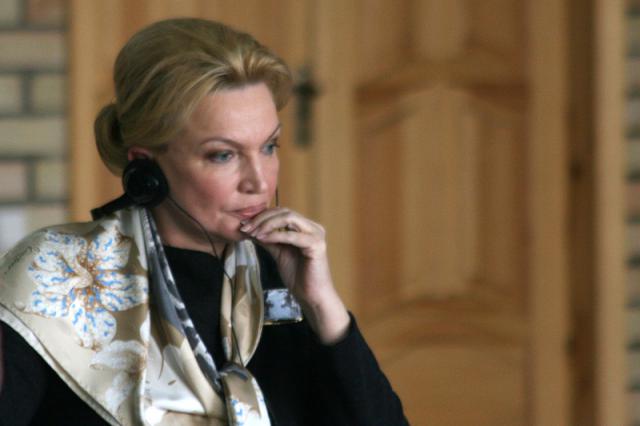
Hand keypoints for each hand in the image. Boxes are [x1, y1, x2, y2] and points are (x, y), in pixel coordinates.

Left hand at [239, 207, 349, 343]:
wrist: (311, 296)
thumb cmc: (298, 277)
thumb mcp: (279, 253)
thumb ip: (268, 240)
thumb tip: (250, 229)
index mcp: (306, 228)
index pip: (282, 212)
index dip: (262, 216)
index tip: (244, 224)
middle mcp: (313, 227)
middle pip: (285, 212)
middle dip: (262, 218)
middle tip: (246, 227)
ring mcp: (316, 234)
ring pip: (288, 218)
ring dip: (267, 224)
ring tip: (253, 233)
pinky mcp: (316, 244)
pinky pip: (291, 235)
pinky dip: (275, 235)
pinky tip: (262, 239)